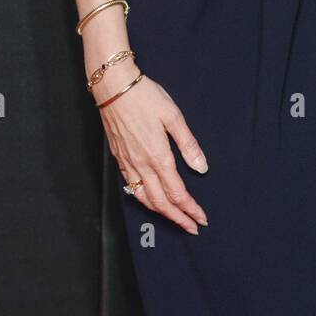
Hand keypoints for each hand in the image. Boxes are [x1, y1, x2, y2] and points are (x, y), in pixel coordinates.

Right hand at [99, 73, 208, 233]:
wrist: (113, 88)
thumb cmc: (145, 98)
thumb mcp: (173, 116)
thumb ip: (188, 144)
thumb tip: (201, 167)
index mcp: (158, 156)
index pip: (177, 192)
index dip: (190, 209)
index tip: (201, 219)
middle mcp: (141, 165)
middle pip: (160, 202)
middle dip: (177, 218)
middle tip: (191, 227)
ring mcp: (128, 163)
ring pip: (144, 198)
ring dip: (161, 213)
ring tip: (174, 219)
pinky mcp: (119, 158)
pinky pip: (131, 188)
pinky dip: (143, 200)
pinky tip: (149, 200)